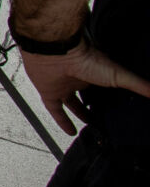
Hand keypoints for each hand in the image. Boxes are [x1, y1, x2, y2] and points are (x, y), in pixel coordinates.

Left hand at [21, 41, 149, 134]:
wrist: (57, 54)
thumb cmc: (87, 59)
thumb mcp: (118, 76)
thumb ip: (139, 85)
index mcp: (96, 73)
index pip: (106, 88)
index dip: (114, 98)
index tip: (123, 107)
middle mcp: (79, 79)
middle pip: (88, 95)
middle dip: (96, 106)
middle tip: (106, 118)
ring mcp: (64, 86)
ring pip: (72, 102)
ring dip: (80, 113)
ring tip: (90, 124)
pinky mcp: (49, 92)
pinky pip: (54, 110)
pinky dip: (62, 121)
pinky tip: (70, 132)